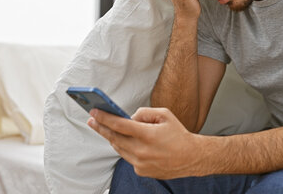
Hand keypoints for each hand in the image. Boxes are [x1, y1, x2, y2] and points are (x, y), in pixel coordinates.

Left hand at [87, 107, 202, 178]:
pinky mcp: (141, 170)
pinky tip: (129, 142)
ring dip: (112, 138)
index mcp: (148, 135)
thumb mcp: (164, 115)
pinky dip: (127, 148)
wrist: (191, 157)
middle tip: (92, 120)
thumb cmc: (178, 135)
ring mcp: (140, 163)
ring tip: (107, 129)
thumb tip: (128, 117)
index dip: (105, 117)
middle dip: (101, 127)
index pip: (120, 125)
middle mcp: (142, 151)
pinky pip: (128, 157)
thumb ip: (144, 113)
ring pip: (119, 148)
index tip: (94, 112)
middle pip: (114, 138)